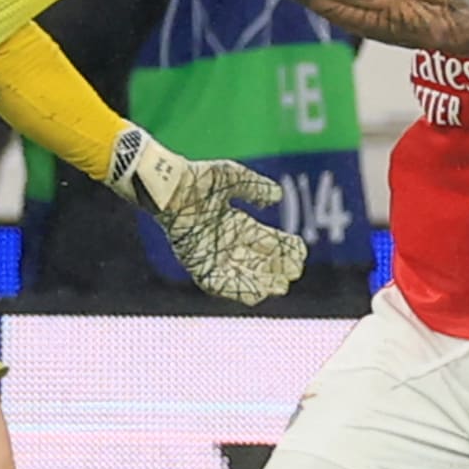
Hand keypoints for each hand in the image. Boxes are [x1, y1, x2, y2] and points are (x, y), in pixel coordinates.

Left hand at [100, 124, 306, 304]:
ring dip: (260, 283)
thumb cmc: (197, 178)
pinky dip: (234, 288)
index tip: (300, 251)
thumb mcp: (233, 177)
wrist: (168, 186)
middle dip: (276, 270)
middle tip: (291, 275)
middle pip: (257, 262)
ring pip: (240, 275)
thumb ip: (255, 186)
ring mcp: (210, 253)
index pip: (268, 242)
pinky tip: (253, 292)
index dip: (286, 248)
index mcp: (237, 224)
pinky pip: (215, 282)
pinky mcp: (195, 262)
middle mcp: (226, 242)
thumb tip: (277, 198)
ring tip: (277, 287)